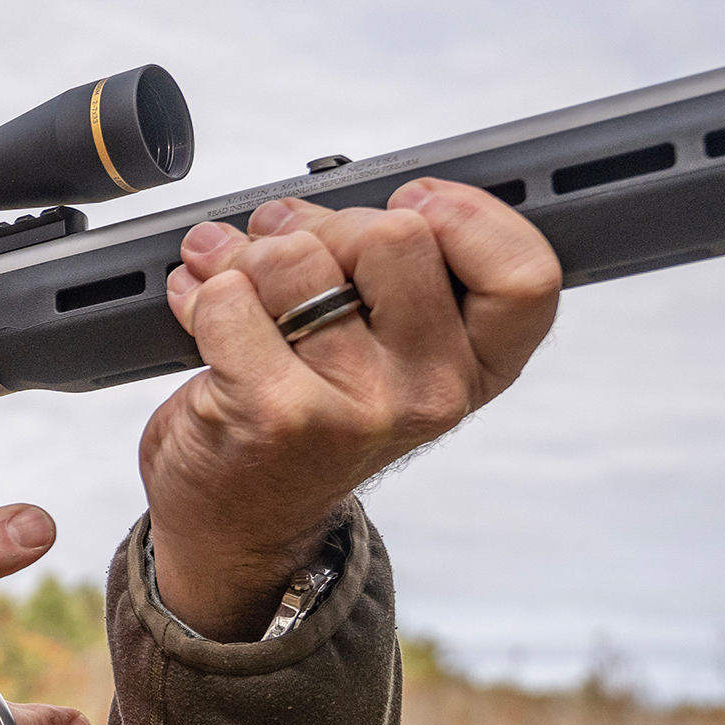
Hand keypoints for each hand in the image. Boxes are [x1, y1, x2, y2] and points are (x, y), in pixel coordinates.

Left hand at [145, 178, 560, 640]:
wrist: (238, 521)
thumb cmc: (305, 420)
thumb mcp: (380, 352)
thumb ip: (383, 276)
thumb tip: (310, 204)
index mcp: (473, 368)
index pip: (525, 275)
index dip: (468, 215)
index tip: (415, 204)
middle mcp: (429, 392)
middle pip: (393, 234)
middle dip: (322, 226)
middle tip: (289, 253)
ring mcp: (356, 406)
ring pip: (295, 257)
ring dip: (247, 257)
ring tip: (236, 286)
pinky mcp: (276, 414)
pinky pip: (227, 297)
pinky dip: (200, 293)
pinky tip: (200, 313)